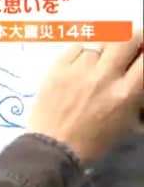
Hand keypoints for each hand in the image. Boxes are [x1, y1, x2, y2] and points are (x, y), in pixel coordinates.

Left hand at [29, 31, 142, 162]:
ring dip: (100, 55)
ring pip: (98, 46)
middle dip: (132, 39)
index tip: (143, 51)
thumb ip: (135, 94)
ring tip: (93, 68)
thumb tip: (138, 72)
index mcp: (125, 93)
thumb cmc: (92, 141)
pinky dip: (79, 55)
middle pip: (127, 40)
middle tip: (128, 45)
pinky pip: (75, 48)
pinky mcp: (56, 69)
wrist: (52, 147)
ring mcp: (79, 71)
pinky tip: (76, 68)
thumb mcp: (124, 121)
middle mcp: (104, 77)